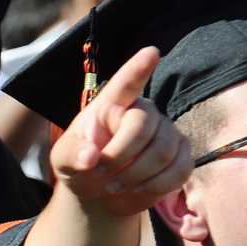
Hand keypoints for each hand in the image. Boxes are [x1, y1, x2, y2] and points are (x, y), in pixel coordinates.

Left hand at [48, 47, 192, 216]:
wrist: (101, 193)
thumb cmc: (81, 167)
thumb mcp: (64, 161)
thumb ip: (72, 155)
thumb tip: (90, 156)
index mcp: (111, 104)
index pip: (126, 83)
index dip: (138, 68)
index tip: (151, 52)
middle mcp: (144, 112)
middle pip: (142, 127)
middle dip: (119, 157)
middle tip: (99, 177)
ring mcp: (167, 132)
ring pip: (163, 152)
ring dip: (135, 177)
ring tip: (112, 188)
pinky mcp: (182, 155)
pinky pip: (180, 170)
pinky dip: (155, 189)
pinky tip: (135, 193)